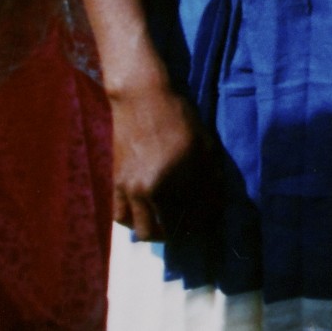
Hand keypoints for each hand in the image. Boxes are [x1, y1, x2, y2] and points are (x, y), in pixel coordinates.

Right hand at [107, 78, 199, 241]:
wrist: (142, 98)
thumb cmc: (180, 118)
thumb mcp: (205, 146)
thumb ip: (211, 179)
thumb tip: (215, 207)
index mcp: (178, 180)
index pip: (194, 218)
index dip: (206, 222)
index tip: (211, 217)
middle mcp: (152, 190)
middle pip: (168, 231)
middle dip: (183, 231)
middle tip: (191, 221)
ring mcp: (131, 189)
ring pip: (143, 231)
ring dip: (158, 231)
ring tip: (169, 220)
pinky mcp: (116, 184)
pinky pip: (122, 218)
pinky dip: (135, 221)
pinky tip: (147, 213)